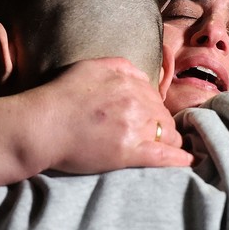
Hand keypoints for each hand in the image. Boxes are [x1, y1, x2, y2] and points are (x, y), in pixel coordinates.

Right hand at [24, 56, 192, 173]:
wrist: (39, 126)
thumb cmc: (57, 97)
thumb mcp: (89, 67)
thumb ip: (119, 67)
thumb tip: (143, 75)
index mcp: (127, 79)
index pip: (155, 95)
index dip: (153, 109)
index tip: (149, 118)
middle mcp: (134, 100)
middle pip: (163, 114)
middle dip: (162, 126)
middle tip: (153, 137)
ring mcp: (133, 126)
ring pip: (168, 134)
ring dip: (169, 141)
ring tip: (166, 150)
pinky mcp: (128, 152)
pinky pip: (164, 156)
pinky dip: (180, 160)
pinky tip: (189, 162)